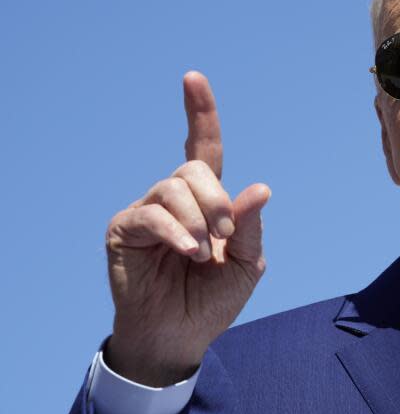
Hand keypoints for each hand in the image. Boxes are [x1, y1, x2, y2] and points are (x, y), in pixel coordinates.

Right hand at [103, 71, 270, 385]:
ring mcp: (147, 211)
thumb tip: (260, 188)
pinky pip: (151, 214)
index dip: (199, 113)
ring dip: (198, 221)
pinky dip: (175, 231)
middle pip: (194, 169)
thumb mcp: (245, 263)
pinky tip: (188, 252)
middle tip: (224, 236)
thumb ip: (250, 227)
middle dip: (216, 199)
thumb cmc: (213, 299)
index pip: (202, 148)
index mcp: (206, 200)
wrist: (180, 335)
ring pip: (173, 187)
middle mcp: (175, 198)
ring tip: (202, 254)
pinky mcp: (124, 229)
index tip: (192, 78)